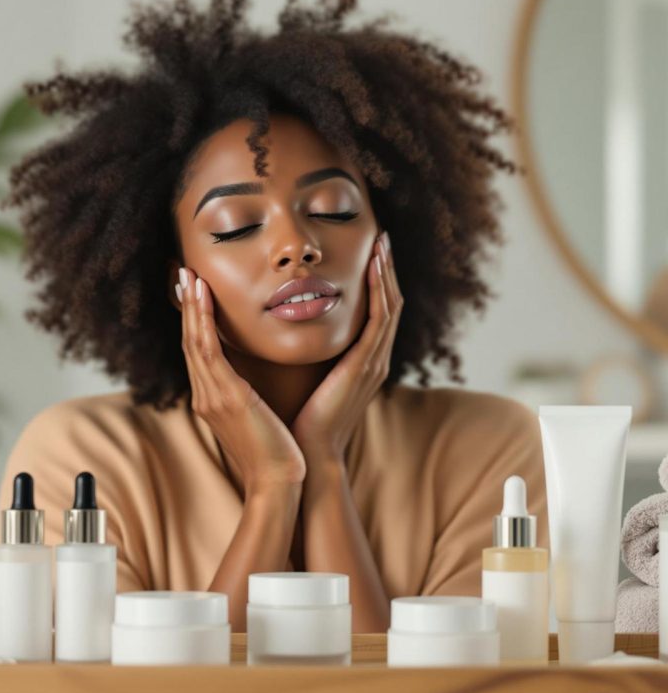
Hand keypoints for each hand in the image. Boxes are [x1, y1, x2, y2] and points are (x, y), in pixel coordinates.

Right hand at [176, 266, 306, 494]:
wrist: (278, 481)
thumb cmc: (275, 452)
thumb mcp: (256, 417)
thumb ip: (246, 397)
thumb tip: (251, 381)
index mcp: (212, 399)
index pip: (198, 353)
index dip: (194, 322)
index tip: (194, 294)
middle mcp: (206, 395)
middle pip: (190, 342)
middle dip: (187, 308)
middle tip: (184, 275)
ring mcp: (212, 397)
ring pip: (194, 342)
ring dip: (191, 308)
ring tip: (190, 278)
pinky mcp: (227, 397)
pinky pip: (208, 352)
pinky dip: (202, 323)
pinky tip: (201, 300)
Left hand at [290, 231, 402, 461]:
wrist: (311, 454)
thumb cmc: (306, 422)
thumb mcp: (316, 382)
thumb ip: (318, 360)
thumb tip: (301, 339)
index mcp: (365, 362)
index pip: (378, 313)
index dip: (377, 282)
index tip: (370, 254)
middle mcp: (377, 359)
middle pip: (390, 303)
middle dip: (387, 270)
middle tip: (382, 238)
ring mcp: (375, 362)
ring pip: (389, 306)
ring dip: (386, 272)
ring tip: (382, 242)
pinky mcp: (365, 366)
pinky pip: (379, 320)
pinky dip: (379, 291)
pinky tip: (374, 267)